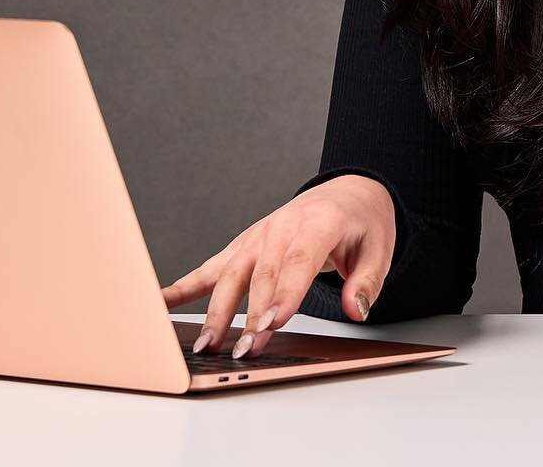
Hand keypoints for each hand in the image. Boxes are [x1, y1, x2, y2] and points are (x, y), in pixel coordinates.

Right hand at [159, 173, 394, 358]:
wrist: (347, 191)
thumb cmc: (362, 222)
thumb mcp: (380, 248)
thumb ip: (367, 281)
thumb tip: (355, 309)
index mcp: (318, 223)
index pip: (298, 261)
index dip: (284, 294)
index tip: (270, 325)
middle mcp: (282, 226)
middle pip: (262, 274)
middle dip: (250, 315)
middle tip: (241, 350)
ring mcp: (259, 234)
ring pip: (232, 273)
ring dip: (217, 309)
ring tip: (205, 343)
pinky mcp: (245, 244)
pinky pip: (213, 265)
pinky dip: (186, 283)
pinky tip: (162, 300)